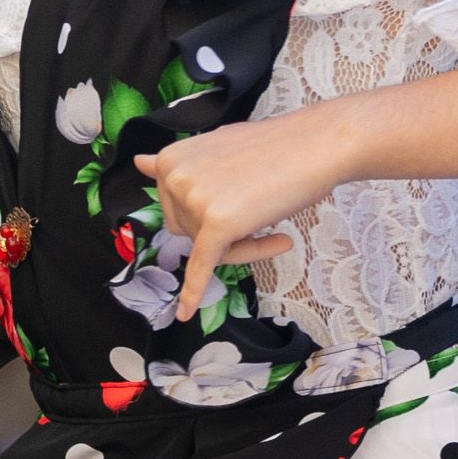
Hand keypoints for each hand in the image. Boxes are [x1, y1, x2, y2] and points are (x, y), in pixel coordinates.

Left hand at [134, 117, 349, 319]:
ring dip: (239, 246)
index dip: (206, 214)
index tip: (240, 201)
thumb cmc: (275, 147)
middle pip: (187, 231)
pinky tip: (185, 314)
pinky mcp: (217, 223)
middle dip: (217, 233)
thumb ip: (183, 163)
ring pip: (205, 249)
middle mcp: (174, 177)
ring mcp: (194, 200)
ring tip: (275, 226)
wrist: (317, 144)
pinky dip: (193, 292)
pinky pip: (203, 265)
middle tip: (261, 216)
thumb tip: (140, 163)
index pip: (176, 208)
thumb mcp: (217, 146)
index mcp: (171, 159)